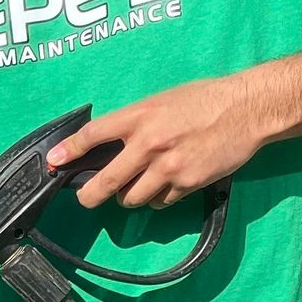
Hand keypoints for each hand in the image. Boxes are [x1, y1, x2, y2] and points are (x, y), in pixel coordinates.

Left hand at [47, 75, 272, 209]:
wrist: (248, 109)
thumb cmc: (205, 100)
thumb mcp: (162, 101)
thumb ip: (135, 122)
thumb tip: (108, 144)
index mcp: (140, 116)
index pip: (93, 134)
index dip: (69, 150)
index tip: (54, 161)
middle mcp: (149, 143)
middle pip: (104, 183)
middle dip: (89, 196)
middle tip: (86, 198)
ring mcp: (167, 167)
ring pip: (131, 199)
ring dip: (129, 196)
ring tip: (138, 184)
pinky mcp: (186, 184)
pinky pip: (160, 202)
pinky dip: (158, 197)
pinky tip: (168, 183)